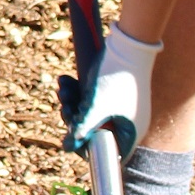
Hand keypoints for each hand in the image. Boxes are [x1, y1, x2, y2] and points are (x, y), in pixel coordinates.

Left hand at [59, 21, 159, 155]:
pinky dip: (77, 91)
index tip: (71, 138)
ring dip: (72, 101)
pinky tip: (66, 80)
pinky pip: (90, 98)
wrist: (126, 43)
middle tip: (65, 107)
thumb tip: (67, 147)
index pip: (107, 151)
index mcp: (130, 131)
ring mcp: (118, 106)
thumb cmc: (115, 77)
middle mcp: (125, 121)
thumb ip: (82, 127)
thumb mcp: (96, 105)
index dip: (86, 147)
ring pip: (88, 113)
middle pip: (94, 131)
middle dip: (75, 118)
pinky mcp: (110, 92)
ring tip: (64, 88)